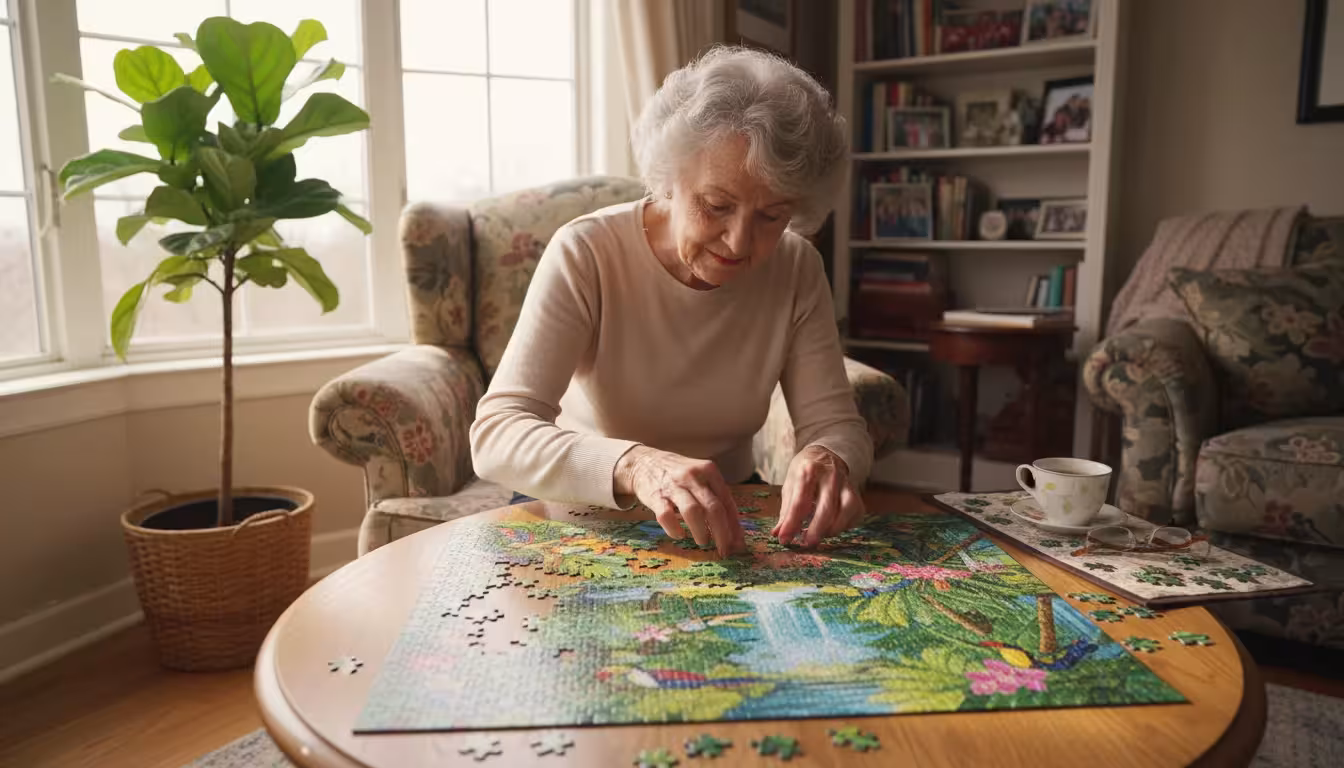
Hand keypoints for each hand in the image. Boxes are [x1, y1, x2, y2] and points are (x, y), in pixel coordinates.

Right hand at [614, 446, 745, 555]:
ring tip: (703, 541)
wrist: (642, 462)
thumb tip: (734, 531)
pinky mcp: (655, 496)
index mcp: (708, 470)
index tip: (737, 544)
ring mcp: (673, 485)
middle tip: (724, 550)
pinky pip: (666, 516)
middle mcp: (693, 476)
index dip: (734, 525)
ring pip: (692, 512)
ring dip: (701, 531)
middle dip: (722, 533)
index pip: (727, 501)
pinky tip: (679, 535)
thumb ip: (716, 497)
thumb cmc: (678, 474)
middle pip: (713, 508)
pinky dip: (674, 530)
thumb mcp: (700, 476)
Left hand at [772, 445, 864, 547]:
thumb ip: (786, 510)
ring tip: (819, 535)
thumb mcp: (790, 485)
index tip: (784, 539)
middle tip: (807, 543)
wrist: (825, 454)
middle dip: (816, 529)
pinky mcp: (856, 493)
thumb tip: (777, 534)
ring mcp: (846, 483)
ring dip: (832, 528)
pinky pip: (855, 512)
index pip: (800, 502)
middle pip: (826, 508)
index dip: (792, 523)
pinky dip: (845, 525)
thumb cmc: (804, 472)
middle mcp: (830, 476)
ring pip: (845, 510)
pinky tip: (833, 528)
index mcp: (808, 471)